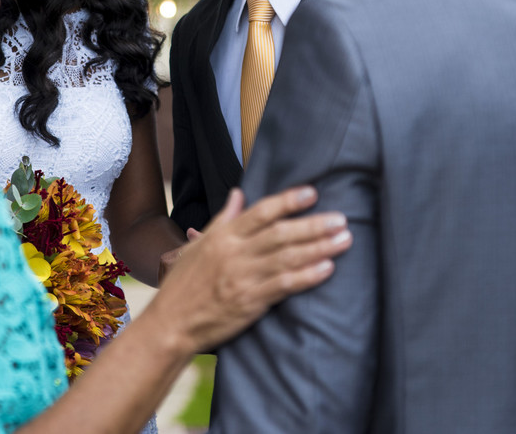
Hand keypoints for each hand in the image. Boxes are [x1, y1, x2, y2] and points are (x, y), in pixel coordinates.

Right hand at [150, 186, 350, 353]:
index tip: (312, 193)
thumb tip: (238, 194)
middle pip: (281, 233)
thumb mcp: (198, 245)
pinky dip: (307, 276)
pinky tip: (327, 268)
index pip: (262, 212)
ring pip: (288, 258)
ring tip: (344, 240)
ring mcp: (243, 278)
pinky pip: (284, 286)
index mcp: (223, 237)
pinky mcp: (250, 302)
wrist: (171, 323)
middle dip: (314, 225)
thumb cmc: (184, 284)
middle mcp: (235, 253)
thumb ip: (223, 219)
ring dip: (319, 248)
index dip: (289, 201)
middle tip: (342, 219)